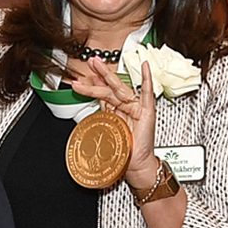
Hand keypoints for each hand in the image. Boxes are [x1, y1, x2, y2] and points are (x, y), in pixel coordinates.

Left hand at [69, 56, 159, 183]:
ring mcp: (137, 107)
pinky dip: (147, 79)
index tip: (79, 79)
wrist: (135, 164)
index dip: (91, 86)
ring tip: (98, 65)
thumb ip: (100, 117)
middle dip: (99, 75)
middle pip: (110, 88)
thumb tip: (88, 107)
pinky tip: (145, 67)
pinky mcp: (148, 111)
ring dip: (108, 75)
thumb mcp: (106, 130)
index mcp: (116, 111)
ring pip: (120, 89)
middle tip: (90, 63)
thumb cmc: (123, 151)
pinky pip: (147, 93)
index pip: (102, 94)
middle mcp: (126, 107)